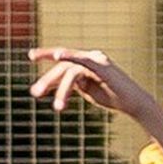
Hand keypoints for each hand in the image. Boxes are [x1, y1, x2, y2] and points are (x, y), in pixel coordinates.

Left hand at [28, 48, 156, 118]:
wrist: (132, 102)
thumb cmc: (111, 96)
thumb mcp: (87, 90)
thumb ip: (73, 84)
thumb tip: (56, 85)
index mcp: (86, 62)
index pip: (63, 60)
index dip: (46, 55)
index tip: (30, 56)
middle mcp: (90, 57)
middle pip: (63, 66)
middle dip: (48, 80)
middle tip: (35, 93)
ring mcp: (96, 59)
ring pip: (70, 70)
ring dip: (62, 89)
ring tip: (58, 108)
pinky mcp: (102, 66)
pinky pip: (83, 60)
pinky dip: (70, 56)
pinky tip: (59, 55)